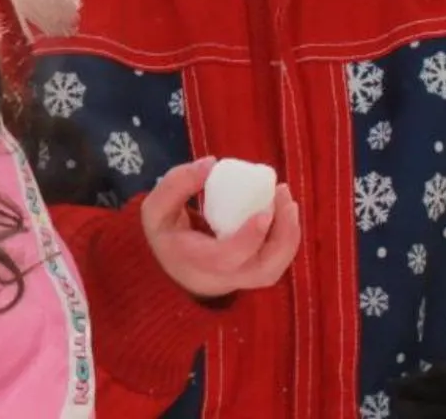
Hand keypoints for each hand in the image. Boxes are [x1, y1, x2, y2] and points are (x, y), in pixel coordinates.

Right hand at [141, 156, 301, 298]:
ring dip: (289, 236)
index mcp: (195, 261)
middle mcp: (222, 278)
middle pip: (263, 271)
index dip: (248, 238)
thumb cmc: (165, 234)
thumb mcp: (156, 208)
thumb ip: (177, 183)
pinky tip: (284, 212)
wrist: (171, 269)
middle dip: (283, 236)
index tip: (265, 210)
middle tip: (284, 196)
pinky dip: (286, 239)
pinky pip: (276, 263)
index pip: (226, 257)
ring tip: (288, 201)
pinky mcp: (252, 276)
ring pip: (275, 270)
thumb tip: (212, 164)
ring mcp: (240, 280)